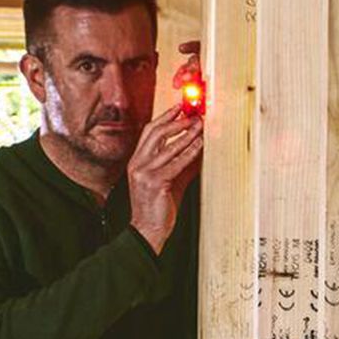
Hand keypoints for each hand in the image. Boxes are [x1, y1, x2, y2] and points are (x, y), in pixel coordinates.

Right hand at [127, 105, 202, 254]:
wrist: (148, 230)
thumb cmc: (158, 208)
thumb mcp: (171, 181)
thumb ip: (182, 164)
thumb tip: (199, 148)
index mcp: (137, 161)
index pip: (149, 132)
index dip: (165, 117)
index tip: (179, 107)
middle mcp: (138, 164)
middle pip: (156, 132)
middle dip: (177, 120)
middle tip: (194, 114)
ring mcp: (144, 172)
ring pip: (168, 146)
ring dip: (187, 134)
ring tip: (201, 126)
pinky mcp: (155, 182)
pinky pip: (176, 163)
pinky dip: (190, 152)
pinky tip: (200, 145)